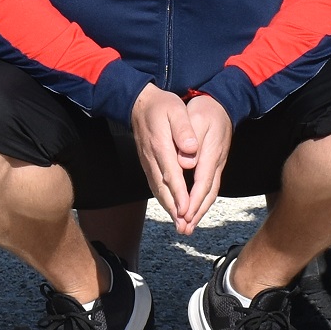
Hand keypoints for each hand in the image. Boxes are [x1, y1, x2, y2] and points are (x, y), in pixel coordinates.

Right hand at [131, 86, 234, 234]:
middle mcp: (152, 158)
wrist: (138, 103)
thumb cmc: (161, 106)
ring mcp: (148, 162)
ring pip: (158, 189)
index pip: (171, 175)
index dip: (179, 194)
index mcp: (161, 146)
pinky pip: (155, 185)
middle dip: (174, 209)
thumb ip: (183, 130)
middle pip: (163, 188)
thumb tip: (192, 149)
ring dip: (169, 208)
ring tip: (180, 224)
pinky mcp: (147, 163)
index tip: (187, 210)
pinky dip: (163, 199)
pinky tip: (171, 208)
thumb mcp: (175, 110)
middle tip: (184, 227)